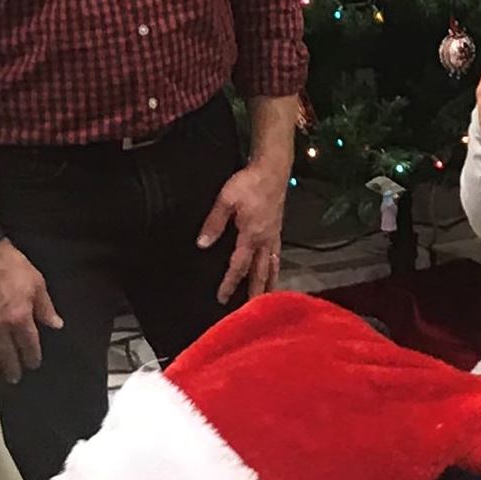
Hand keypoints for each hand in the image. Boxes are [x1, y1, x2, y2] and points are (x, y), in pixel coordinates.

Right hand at [0, 241, 62, 385]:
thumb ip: (46, 307)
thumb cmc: (11, 265)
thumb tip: (56, 324)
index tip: (34, 364)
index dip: (32, 356)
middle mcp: (1, 324)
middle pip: (8, 353)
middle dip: (13, 367)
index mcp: (20, 316)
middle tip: (16, 378)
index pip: (29, 344)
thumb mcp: (37, 283)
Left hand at [199, 157, 289, 303]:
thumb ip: (214, 223)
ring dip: (269, 283)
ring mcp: (273, 235)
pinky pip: (277, 254)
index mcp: (251, 235)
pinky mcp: (277, 229)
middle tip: (250, 310)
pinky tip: (273, 270)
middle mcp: (264, 240)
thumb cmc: (249, 183)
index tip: (221, 298)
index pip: (239, 266)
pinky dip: (275, 267)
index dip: (230, 283)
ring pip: (272, 265)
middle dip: (254, 292)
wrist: (272, 169)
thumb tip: (203, 243)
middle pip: (260, 272)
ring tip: (268, 297)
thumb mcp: (226, 200)